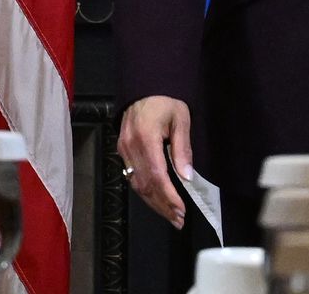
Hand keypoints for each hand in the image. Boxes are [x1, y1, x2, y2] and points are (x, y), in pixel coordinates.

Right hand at [117, 96, 191, 228]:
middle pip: (145, 184)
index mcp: (146, 137)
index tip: (181, 210)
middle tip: (179, 220)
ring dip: (154, 203)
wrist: (143, 88)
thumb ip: (182, 147)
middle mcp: (130, 146)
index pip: (156, 174)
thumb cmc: (165, 101)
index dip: (168, 196)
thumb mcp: (181, 119)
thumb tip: (186, 176)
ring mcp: (123, 149)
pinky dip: (146, 192)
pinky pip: (132, 177)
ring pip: (137, 184)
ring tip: (171, 216)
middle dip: (163, 205)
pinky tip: (158, 200)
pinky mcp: (122, 151)